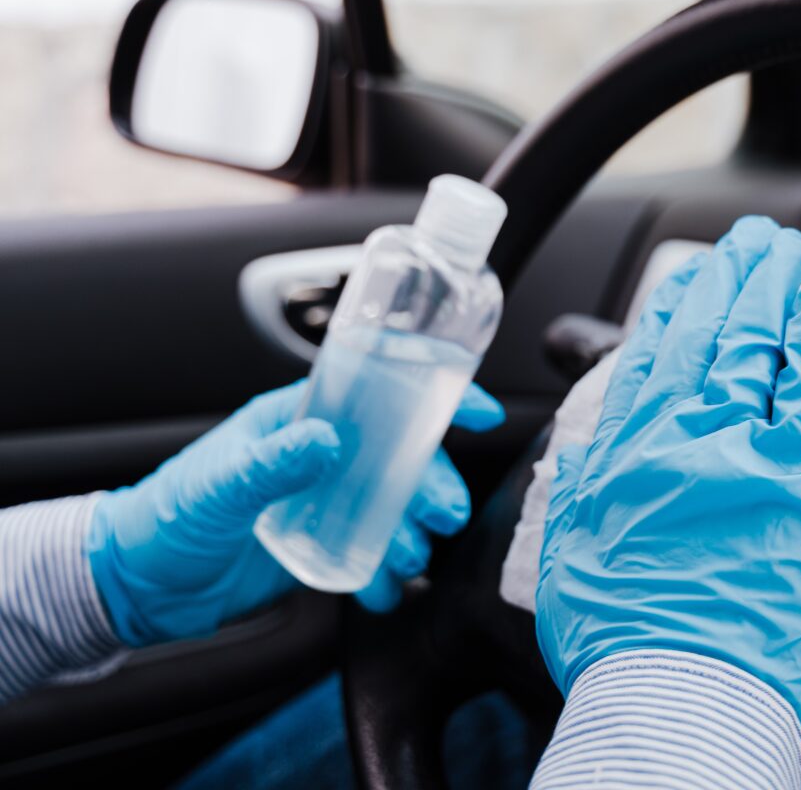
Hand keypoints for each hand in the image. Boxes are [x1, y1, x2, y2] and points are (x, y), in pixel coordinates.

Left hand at [88, 380, 502, 644]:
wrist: (140, 586)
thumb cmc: (169, 517)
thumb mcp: (220, 487)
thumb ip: (272, 463)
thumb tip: (328, 441)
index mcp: (298, 419)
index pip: (376, 395)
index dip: (431, 398)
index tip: (476, 412)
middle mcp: (321, 454)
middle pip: (398, 457)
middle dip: (431, 482)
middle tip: (444, 515)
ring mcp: (324, 499)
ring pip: (391, 505)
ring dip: (412, 530)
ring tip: (410, 558)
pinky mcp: (320, 542)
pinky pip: (368, 549)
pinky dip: (383, 571)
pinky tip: (385, 589)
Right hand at [536, 215, 800, 739]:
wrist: (670, 691)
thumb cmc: (616, 627)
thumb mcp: (576, 535)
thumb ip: (590, 470)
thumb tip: (599, 434)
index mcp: (628, 444)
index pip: (656, 350)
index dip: (677, 303)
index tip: (693, 275)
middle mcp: (682, 433)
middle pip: (712, 334)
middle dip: (732, 278)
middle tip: (750, 242)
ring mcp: (743, 452)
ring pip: (760, 349)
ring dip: (773, 293)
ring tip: (784, 257)